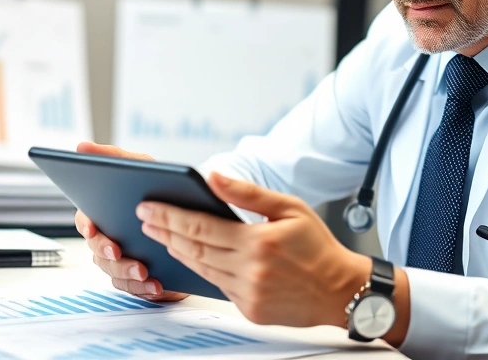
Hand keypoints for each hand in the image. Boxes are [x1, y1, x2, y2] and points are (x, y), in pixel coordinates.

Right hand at [74, 142, 187, 301]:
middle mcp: (110, 239)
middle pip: (97, 250)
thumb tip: (82, 146)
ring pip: (114, 272)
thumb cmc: (161, 189)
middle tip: (118, 250)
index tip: (92, 225)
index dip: (85, 223)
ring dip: (126, 273)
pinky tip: (158, 284)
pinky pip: (135, 289)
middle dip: (107, 251)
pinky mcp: (140, 279)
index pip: (84, 219)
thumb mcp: (142, 167)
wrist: (195, 215)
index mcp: (105, 213)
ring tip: (144, 271)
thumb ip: (114, 156)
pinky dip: (144, 289)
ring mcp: (123, 260)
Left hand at [137, 171, 370, 326]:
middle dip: (165, 231)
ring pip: (201, 269)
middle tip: (145, 219)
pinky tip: (190, 257)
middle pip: (194, 248)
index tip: (148, 207)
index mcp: (258, 242)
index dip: (170, 216)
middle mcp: (250, 271)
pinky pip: (217, 287)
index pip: (201, 227)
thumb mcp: (289, 208)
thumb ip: (247, 193)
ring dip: (178, 251)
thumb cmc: (318, 246)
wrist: (342, 291)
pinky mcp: (250, 310)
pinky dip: (200, 270)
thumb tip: (211, 177)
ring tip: (161, 235)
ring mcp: (248, 294)